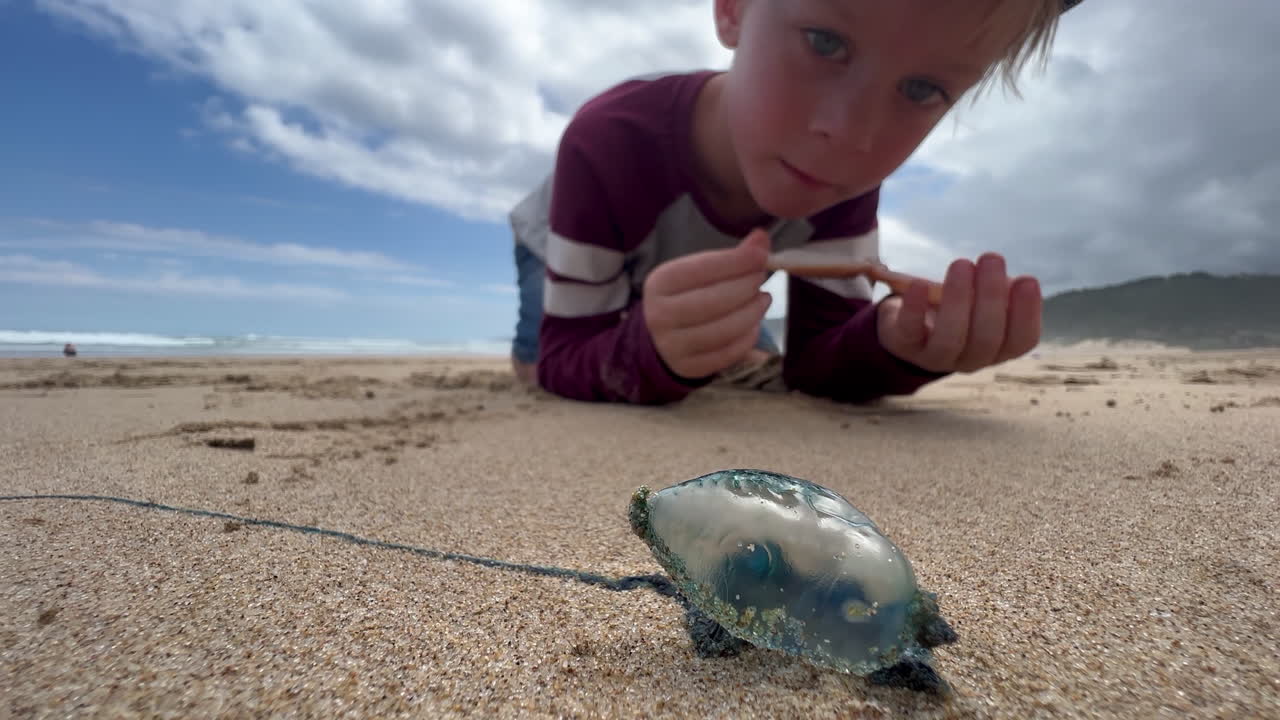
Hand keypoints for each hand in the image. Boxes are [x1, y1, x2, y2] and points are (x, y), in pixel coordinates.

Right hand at [643, 228, 773, 378]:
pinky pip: (729, 353)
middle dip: (747, 286)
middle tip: (762, 277)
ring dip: (753, 312)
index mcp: (660, 283)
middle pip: (716, 300)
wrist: (659, 337)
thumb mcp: (697, 271)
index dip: (736, 261)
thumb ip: (730, 256)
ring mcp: (673, 345)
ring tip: (763, 299)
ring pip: (725, 329)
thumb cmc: (685, 296)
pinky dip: (748, 337)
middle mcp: (660, 315)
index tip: (761, 254)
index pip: (702, 268)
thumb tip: (762, 238)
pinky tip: (754, 324)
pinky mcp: (689, 367)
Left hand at [877, 253, 1040, 373]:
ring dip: (958, 299)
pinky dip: (914, 308)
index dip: (1027, 313)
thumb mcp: (984, 300)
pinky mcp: (906, 346)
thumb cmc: (958, 308)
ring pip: (950, 338)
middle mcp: (971, 359)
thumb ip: (1001, 292)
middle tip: (991, 258)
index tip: (1028, 280)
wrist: (909, 324)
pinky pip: (910, 332)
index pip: (1021, 340)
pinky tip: (919, 284)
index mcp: (998, 348)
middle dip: (991, 297)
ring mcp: (936, 357)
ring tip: (962, 264)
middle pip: (986, 338)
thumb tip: (1014, 280)